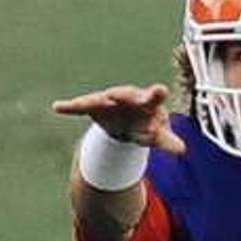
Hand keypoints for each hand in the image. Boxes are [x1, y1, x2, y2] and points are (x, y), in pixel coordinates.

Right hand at [51, 83, 181, 156]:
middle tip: (113, 94)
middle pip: (125, 94)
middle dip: (121, 95)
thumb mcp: (157, 136)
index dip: (155, 95)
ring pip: (100, 99)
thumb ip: (167, 141)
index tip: (160, 90)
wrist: (127, 121)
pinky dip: (70, 107)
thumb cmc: (145, 125)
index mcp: (146, 102)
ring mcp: (109, 100)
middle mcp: (127, 96)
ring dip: (93, 100)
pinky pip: (81, 105)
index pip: (152, 98)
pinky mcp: (94, 106)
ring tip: (81, 103)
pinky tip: (58, 107)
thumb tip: (183, 150)